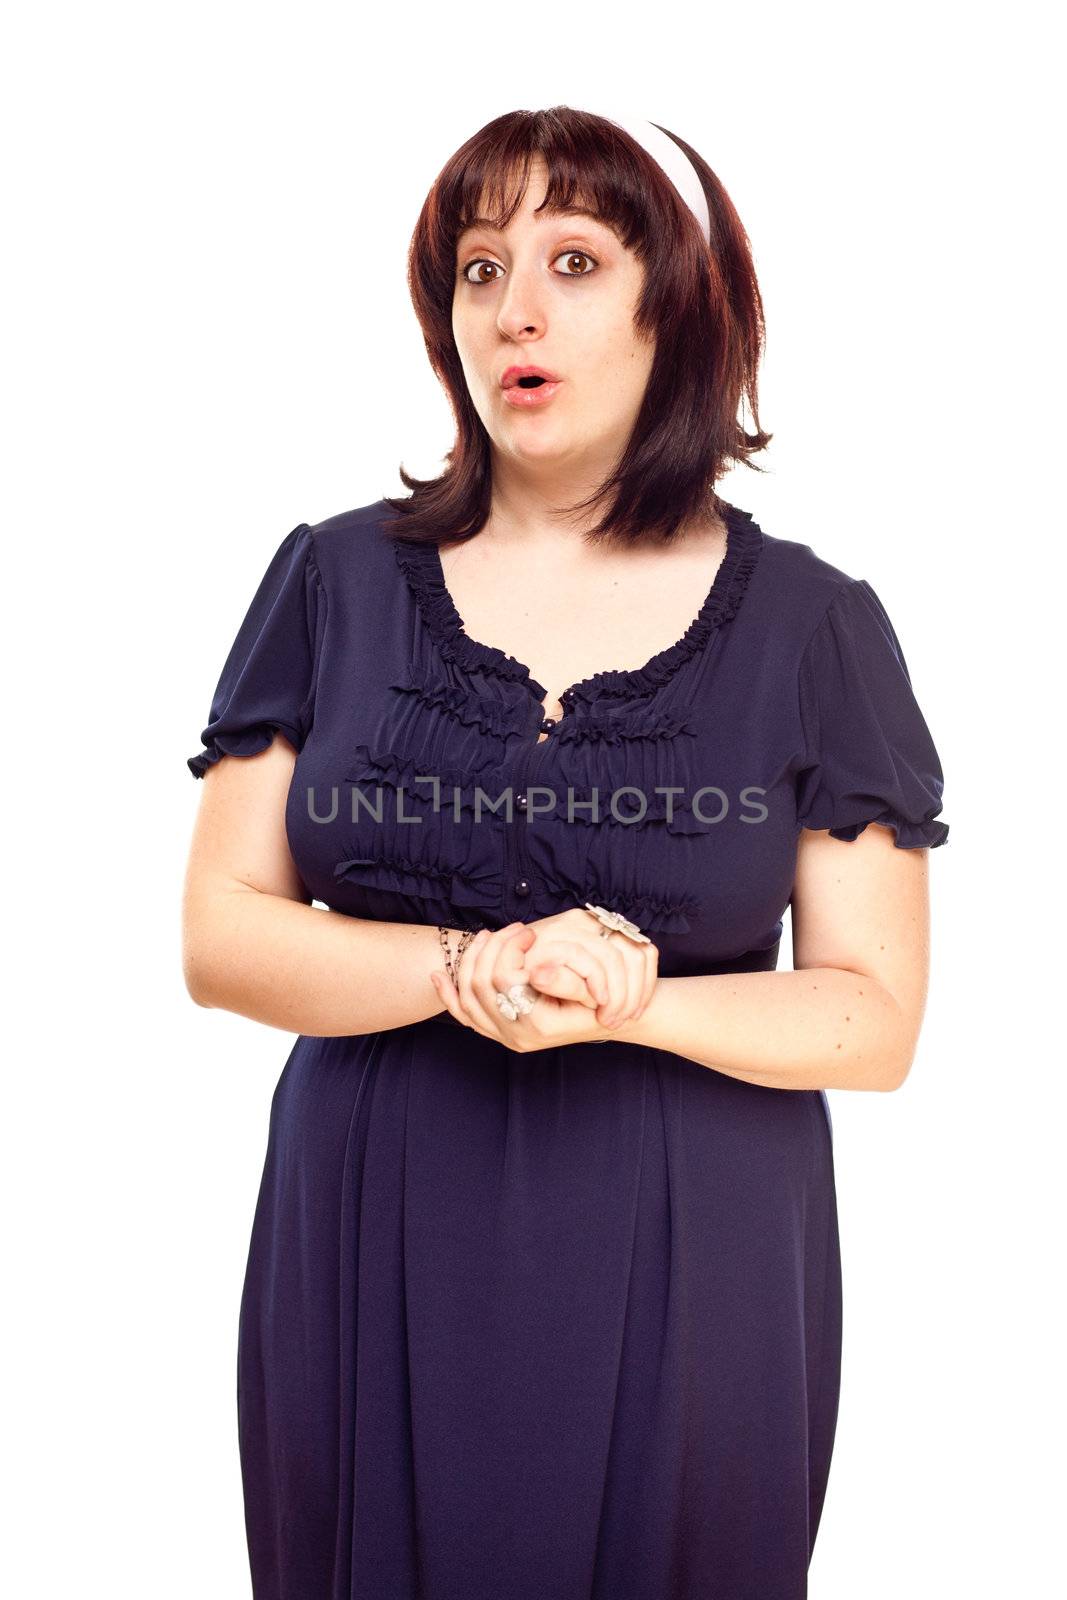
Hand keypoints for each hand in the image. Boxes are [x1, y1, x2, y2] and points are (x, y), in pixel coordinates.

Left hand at [429, 915, 657, 1051]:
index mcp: (537, 1023)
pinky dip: (449, 995)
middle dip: (491, 948)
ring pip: (468, 996)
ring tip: (488, 937)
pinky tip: (439, 977)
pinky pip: (465, 1015)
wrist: (604, 1022)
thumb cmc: (601, 1003)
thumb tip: (536, 970)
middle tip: (512, 930)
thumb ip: (567, 980)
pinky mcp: (497, 1032)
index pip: (503, 978)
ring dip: (472, 961)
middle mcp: (515, 1035)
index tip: (527, 933)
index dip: (510, 948)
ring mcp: (504, 1036)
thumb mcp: (594, 990)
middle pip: (481, 984)